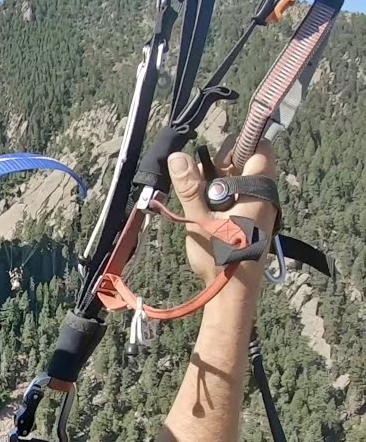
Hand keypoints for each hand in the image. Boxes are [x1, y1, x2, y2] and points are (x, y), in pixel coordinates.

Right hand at [167, 139, 278, 286]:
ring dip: (214, 186)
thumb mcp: (200, 220)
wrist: (231, 294)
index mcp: (258, 191)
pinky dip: (218, 200)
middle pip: (244, 164)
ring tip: (199, 205)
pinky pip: (234, 198)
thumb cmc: (221, 258)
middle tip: (198, 186)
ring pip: (237, 181)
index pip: (259, 149)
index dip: (236, 147)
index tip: (214, 161)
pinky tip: (204, 216)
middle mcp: (263, 197)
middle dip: (218, 168)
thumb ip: (189, 187)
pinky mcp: (249, 221)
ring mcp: (257, 209)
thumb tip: (178, 157)